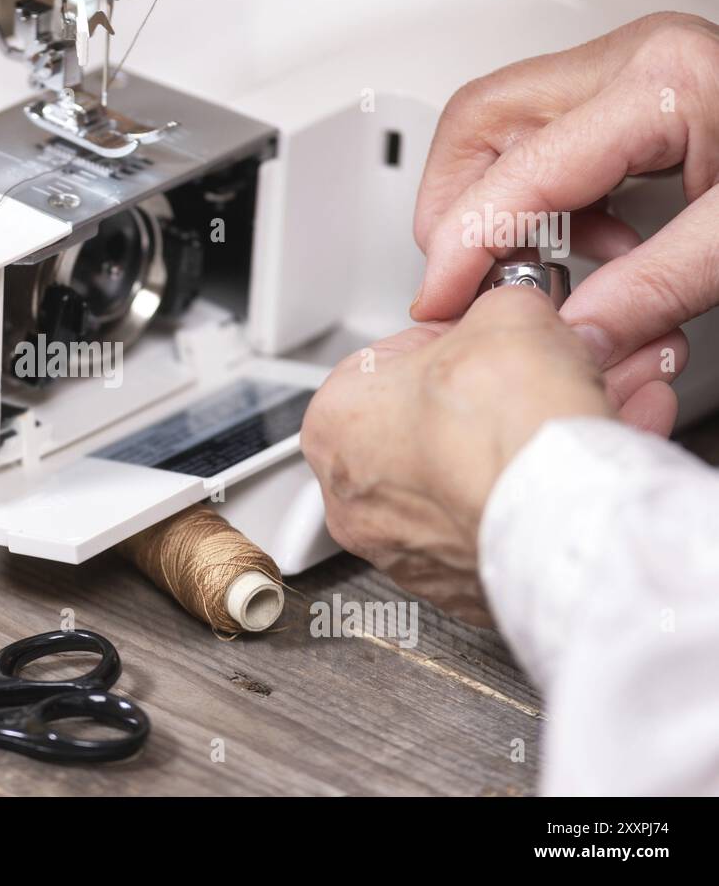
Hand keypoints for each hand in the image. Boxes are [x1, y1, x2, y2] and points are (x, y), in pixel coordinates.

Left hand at [300, 288, 674, 623]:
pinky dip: (502, 512)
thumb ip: (495, 306)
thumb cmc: (511, 430)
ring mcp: (392, 547)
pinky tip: (534, 489)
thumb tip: (509, 310)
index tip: (481, 350)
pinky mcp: (443, 586)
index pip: (386, 362)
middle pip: (410, 429)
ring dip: (482, 463)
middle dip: (463, 410)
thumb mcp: (507, 314)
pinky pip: (471, 533)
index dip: (447, 348)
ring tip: (528, 443)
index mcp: (333, 419)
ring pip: (440, 486)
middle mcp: (347, 493)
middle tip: (511, 395)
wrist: (560, 517)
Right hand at [412, 12, 718, 393]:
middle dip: (456, 208)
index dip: (464, 246)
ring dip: (494, 204)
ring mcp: (629, 69)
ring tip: (541, 266)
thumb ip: (651, 291)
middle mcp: (633, 59)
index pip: (517, 171)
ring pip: (498, 125)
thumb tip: (569, 336)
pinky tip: (588, 243)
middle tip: (463, 277)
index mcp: (661, 81)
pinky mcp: (633, 93)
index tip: (441, 302)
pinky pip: (542, 137)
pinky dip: (542, 199)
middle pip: (481, 121)